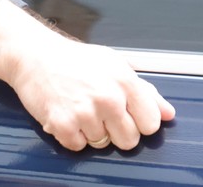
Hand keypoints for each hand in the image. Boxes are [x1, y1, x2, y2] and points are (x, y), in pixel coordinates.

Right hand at [0, 0, 175, 150]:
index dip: (139, 122)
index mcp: (125, 81)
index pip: (151, 123)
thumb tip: (168, 113)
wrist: (34, 55)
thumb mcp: (115, 65)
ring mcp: (85, 112)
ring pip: (102, 144)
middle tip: (102, 113)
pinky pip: (78, 146)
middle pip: (129, 141)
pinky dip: (72, 135)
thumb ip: (145, 91)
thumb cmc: (75, 59)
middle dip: (118, 131)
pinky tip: (68, 114)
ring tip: (80, 108)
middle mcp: (108, 97)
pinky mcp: (63, 124)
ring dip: (92, 131)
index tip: (128, 115)